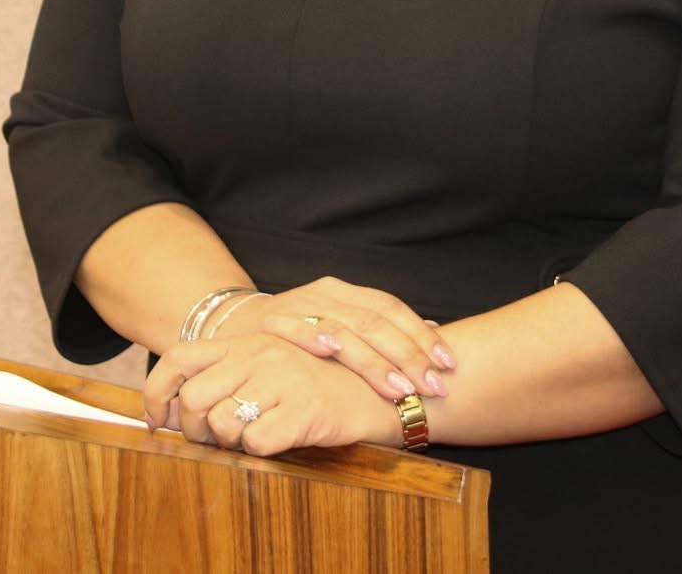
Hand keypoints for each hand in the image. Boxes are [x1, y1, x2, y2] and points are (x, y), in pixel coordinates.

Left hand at [144, 333, 403, 456]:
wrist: (389, 389)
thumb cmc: (327, 383)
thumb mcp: (275, 365)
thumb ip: (231, 376)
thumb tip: (176, 409)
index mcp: (249, 340)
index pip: (180, 358)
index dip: (157, 393)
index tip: (157, 421)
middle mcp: (260, 353)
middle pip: (194, 399)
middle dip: (194, 430)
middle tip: (214, 442)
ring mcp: (282, 378)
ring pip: (221, 423)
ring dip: (230, 443)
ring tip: (255, 438)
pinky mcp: (304, 408)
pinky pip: (256, 442)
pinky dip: (260, 451)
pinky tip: (280, 442)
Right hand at [212, 276, 455, 400]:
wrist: (232, 325)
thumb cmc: (295, 336)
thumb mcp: (339, 325)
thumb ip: (380, 330)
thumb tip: (436, 333)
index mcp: (348, 292)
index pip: (393, 309)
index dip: (421, 336)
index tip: (448, 365)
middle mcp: (328, 293)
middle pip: (376, 321)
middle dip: (408, 356)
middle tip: (432, 386)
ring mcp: (300, 304)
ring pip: (346, 328)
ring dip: (373, 361)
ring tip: (399, 388)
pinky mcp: (273, 321)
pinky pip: (298, 326)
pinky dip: (316, 337)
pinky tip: (334, 352)